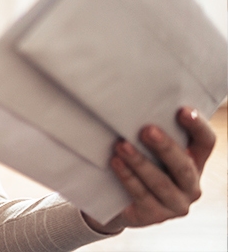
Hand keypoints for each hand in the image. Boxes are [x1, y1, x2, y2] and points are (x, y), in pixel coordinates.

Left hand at [84, 107, 216, 233]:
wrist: (116, 201)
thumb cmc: (136, 165)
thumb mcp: (148, 149)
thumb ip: (151, 133)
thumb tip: (136, 106)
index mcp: (195, 162)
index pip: (205, 142)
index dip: (197, 127)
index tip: (182, 110)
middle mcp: (191, 185)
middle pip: (183, 165)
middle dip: (164, 147)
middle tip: (146, 130)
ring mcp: (175, 204)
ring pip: (161, 182)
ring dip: (140, 162)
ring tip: (121, 146)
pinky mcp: (154, 216)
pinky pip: (142, 195)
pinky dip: (127, 178)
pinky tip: (116, 163)